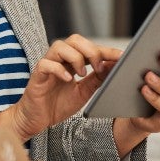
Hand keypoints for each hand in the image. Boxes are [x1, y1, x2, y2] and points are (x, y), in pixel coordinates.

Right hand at [8, 34, 122, 139]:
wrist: (37, 120)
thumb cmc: (57, 105)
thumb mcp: (84, 93)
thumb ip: (97, 79)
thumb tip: (113, 67)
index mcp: (71, 62)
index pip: (90, 48)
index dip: (106, 50)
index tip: (121, 56)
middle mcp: (59, 60)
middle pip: (74, 40)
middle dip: (91, 50)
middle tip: (99, 68)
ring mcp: (47, 66)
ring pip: (59, 46)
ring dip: (75, 57)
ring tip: (82, 74)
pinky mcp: (37, 75)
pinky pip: (46, 64)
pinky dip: (59, 69)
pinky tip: (68, 79)